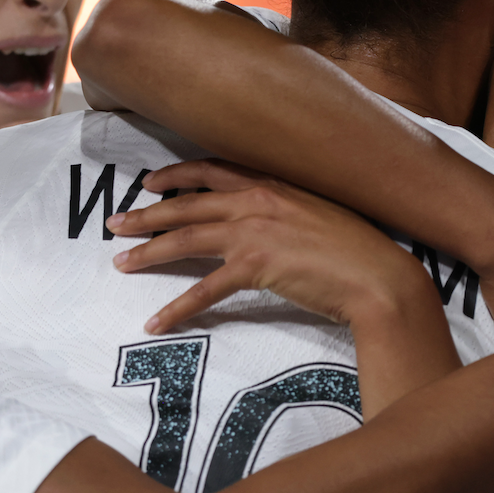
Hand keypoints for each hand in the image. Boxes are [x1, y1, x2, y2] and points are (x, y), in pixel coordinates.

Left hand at [107, 159, 434, 333]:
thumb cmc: (357, 248)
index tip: (149, 183)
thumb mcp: (317, 210)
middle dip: (146, 214)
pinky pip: (203, 289)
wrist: (378, 276)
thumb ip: (285, 206)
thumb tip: (265, 216)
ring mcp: (253, 231)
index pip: (211, 171)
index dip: (175, 175)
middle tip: (116, 225)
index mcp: (272, 182)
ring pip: (185, 239)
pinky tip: (156, 321)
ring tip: (121, 264)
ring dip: (148, 252)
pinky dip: (177, 308)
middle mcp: (256, 200)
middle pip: (186, 204)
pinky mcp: (255, 267)